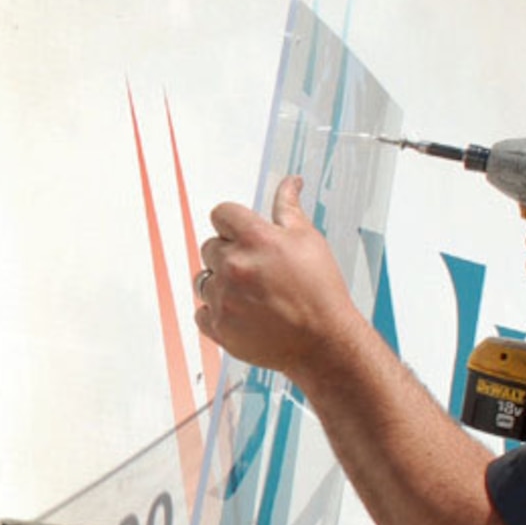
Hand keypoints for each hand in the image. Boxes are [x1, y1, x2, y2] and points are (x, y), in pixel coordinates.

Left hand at [195, 176, 368, 381]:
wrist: (324, 342)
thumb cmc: (320, 291)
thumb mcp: (309, 240)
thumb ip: (289, 208)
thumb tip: (290, 183)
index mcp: (255, 239)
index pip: (220, 214)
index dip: (232, 223)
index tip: (243, 235)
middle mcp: (234, 266)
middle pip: (209, 247)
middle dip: (228, 254)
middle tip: (256, 271)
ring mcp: (224, 298)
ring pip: (203, 279)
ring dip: (220, 283)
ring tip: (250, 295)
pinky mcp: (219, 327)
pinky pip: (201, 312)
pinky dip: (216, 312)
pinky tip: (241, 314)